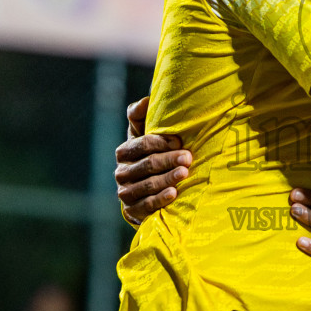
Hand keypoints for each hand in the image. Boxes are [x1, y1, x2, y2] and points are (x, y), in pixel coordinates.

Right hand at [114, 96, 189, 224]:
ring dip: (167, 178)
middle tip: (188, 158)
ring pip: (147, 184)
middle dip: (168, 160)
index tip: (179, 141)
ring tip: (184, 173)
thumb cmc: (152, 155)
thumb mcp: (146, 135)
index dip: (160, 142)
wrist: (148, 192)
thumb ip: (142, 117)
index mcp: (125, 152)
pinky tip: (174, 193)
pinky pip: (146, 205)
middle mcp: (122, 172)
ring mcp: (126, 193)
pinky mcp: (132, 211)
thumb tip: (146, 99)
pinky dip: (160, 199)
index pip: (141, 144)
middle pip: (146, 164)